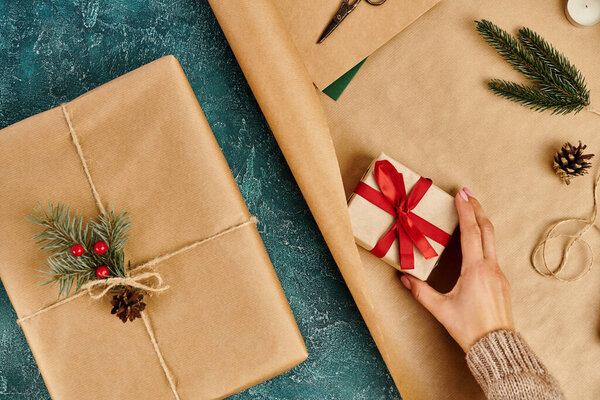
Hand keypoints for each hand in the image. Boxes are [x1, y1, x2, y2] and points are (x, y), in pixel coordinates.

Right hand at [400, 188, 514, 351]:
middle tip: (467, 193)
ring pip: (492, 241)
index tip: (461, 195)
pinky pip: (493, 253)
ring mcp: (499, 274)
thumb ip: (421, 291)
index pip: (471, 232)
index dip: (466, 211)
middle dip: (477, 209)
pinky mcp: (501, 282)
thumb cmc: (469, 328)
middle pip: (487, 230)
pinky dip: (484, 239)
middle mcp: (490, 268)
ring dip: (482, 222)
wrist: (496, 346)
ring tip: (472, 211)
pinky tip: (476, 240)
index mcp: (476, 270)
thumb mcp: (440, 309)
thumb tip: (404, 278)